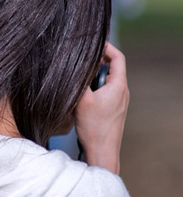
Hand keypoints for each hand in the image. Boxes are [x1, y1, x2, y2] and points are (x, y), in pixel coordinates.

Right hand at [74, 42, 129, 173]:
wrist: (102, 153)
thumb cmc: (93, 128)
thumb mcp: (81, 99)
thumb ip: (80, 79)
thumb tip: (73, 65)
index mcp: (118, 85)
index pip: (117, 57)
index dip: (106, 47)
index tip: (92, 43)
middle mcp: (123, 91)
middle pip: (114, 66)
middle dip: (98, 60)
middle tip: (81, 58)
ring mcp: (120, 101)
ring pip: (109, 78)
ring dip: (96, 74)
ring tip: (80, 75)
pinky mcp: (115, 109)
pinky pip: (108, 90)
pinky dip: (97, 85)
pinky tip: (83, 93)